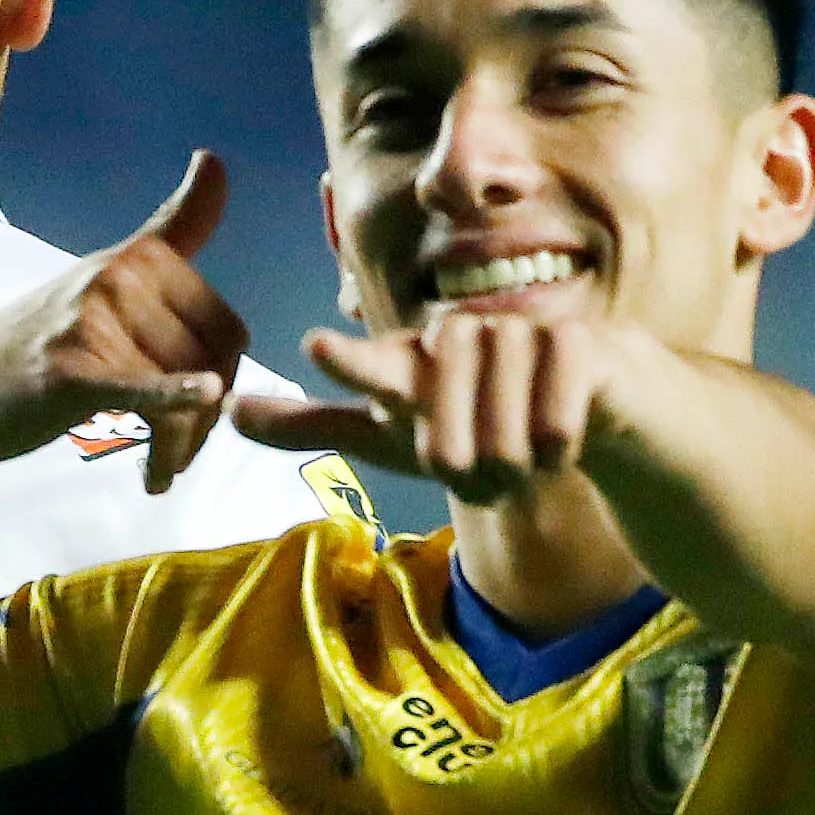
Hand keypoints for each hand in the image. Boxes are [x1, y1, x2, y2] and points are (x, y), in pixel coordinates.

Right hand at [0, 150, 248, 490]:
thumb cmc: (44, 337)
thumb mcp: (110, 275)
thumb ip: (172, 226)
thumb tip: (215, 156)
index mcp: (137, 259)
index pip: (225, 328)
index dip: (226, 376)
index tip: (201, 407)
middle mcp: (117, 278)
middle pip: (209, 364)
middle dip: (204, 422)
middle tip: (174, 453)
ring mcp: (90, 321)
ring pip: (180, 390)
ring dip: (179, 447)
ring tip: (159, 471)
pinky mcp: (68, 370)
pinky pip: (138, 386)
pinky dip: (174, 395)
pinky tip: (201, 399)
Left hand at [233, 307, 678, 503]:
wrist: (586, 400)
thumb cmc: (476, 414)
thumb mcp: (392, 429)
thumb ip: (315, 423)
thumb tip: (228, 415)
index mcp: (409, 363)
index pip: (375, 366)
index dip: (349, 362)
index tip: (316, 347)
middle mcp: (458, 340)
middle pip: (446, 439)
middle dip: (466, 475)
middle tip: (481, 480)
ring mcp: (518, 333)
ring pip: (503, 435)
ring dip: (514, 465)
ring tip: (525, 458)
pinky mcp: (575, 341)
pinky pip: (555, 421)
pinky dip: (557, 446)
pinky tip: (563, 437)